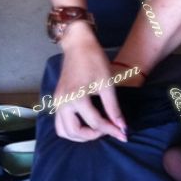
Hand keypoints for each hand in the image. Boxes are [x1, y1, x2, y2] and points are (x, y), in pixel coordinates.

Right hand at [54, 23, 126, 142]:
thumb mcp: (107, 83)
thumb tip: (121, 126)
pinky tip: (84, 123)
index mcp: (77, 98)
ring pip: (63, 131)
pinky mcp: (56, 99)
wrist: (78, 45)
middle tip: (107, 130)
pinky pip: (60, 122)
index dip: (111, 130)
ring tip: (95, 130)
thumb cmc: (93, 60)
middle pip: (75, 132)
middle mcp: (63, 103)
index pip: (95, 123)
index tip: (123, 134)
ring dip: (79, 135)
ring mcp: (57, 102)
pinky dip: (71, 128)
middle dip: (92, 136)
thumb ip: (113, 108)